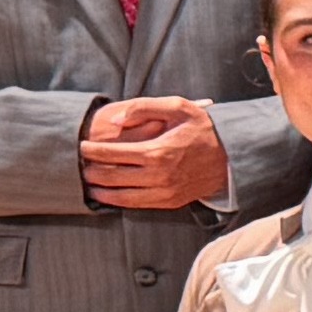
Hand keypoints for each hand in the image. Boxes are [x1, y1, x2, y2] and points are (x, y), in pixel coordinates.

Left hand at [80, 98, 230, 211]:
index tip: (81, 146)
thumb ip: (143, 108)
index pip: (112, 154)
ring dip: (100, 190)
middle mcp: (158, 176)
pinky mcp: (169, 202)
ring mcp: (164, 192)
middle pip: (111, 177)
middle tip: (79, 165)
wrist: (232, 156)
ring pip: (120, 196)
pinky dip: (117, 201)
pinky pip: (136, 205)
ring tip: (88, 183)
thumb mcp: (177, 107)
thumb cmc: (203, 128)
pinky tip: (108, 195)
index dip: (92, 150)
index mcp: (157, 151)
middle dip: (91, 171)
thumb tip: (115, 120)